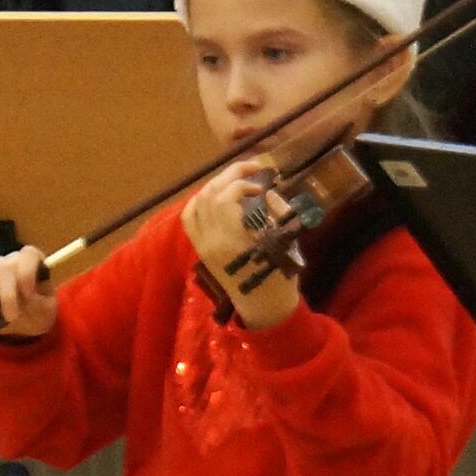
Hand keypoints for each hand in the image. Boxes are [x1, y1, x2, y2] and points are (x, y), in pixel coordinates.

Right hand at [0, 245, 57, 338]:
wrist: (23, 319)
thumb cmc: (36, 309)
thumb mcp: (46, 309)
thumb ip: (39, 302)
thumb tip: (26, 298)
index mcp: (31, 263)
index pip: (28, 255)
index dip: (27, 272)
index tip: (28, 294)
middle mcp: (8, 261)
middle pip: (4, 269)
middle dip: (7, 296)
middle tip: (11, 317)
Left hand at [182, 160, 300, 329]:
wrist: (264, 307)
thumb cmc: (280, 275)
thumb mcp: (285, 242)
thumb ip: (277, 213)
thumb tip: (267, 191)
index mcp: (234, 240)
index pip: (225, 198)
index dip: (242, 183)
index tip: (262, 186)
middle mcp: (212, 240)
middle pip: (209, 195)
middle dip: (229, 175)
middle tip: (251, 168)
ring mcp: (202, 245)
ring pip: (197, 204)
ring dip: (215, 185)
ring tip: (236, 178)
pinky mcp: (200, 249)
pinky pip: (189, 219)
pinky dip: (198, 201)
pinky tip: (214, 194)